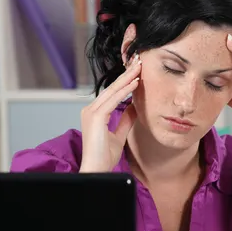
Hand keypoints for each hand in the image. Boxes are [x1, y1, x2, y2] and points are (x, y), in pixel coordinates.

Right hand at [79, 56, 140, 171]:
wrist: (97, 170)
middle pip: (112, 88)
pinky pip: (113, 100)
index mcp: (95, 113)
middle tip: (139, 60)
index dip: (125, 81)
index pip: (113, 93)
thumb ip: (125, 120)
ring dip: (128, 78)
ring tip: (140, 67)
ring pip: (113, 90)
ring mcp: (91, 112)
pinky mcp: (96, 117)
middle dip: (127, 74)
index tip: (138, 72)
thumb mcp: (119, 135)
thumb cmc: (104, 157)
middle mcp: (90, 110)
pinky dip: (125, 91)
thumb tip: (134, 107)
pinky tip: (135, 83)